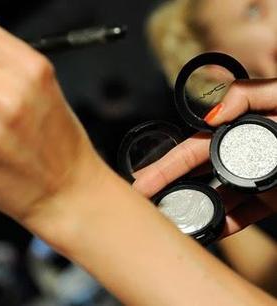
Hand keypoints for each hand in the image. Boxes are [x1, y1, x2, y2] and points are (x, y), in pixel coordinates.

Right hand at [132, 78, 276, 236]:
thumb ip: (247, 95)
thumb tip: (211, 117)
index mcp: (241, 127)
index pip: (194, 147)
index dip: (167, 163)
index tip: (144, 178)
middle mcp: (244, 152)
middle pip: (198, 173)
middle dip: (168, 187)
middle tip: (145, 199)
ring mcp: (256, 176)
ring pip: (217, 196)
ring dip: (194, 207)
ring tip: (171, 217)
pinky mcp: (271, 196)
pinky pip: (245, 214)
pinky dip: (227, 223)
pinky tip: (208, 229)